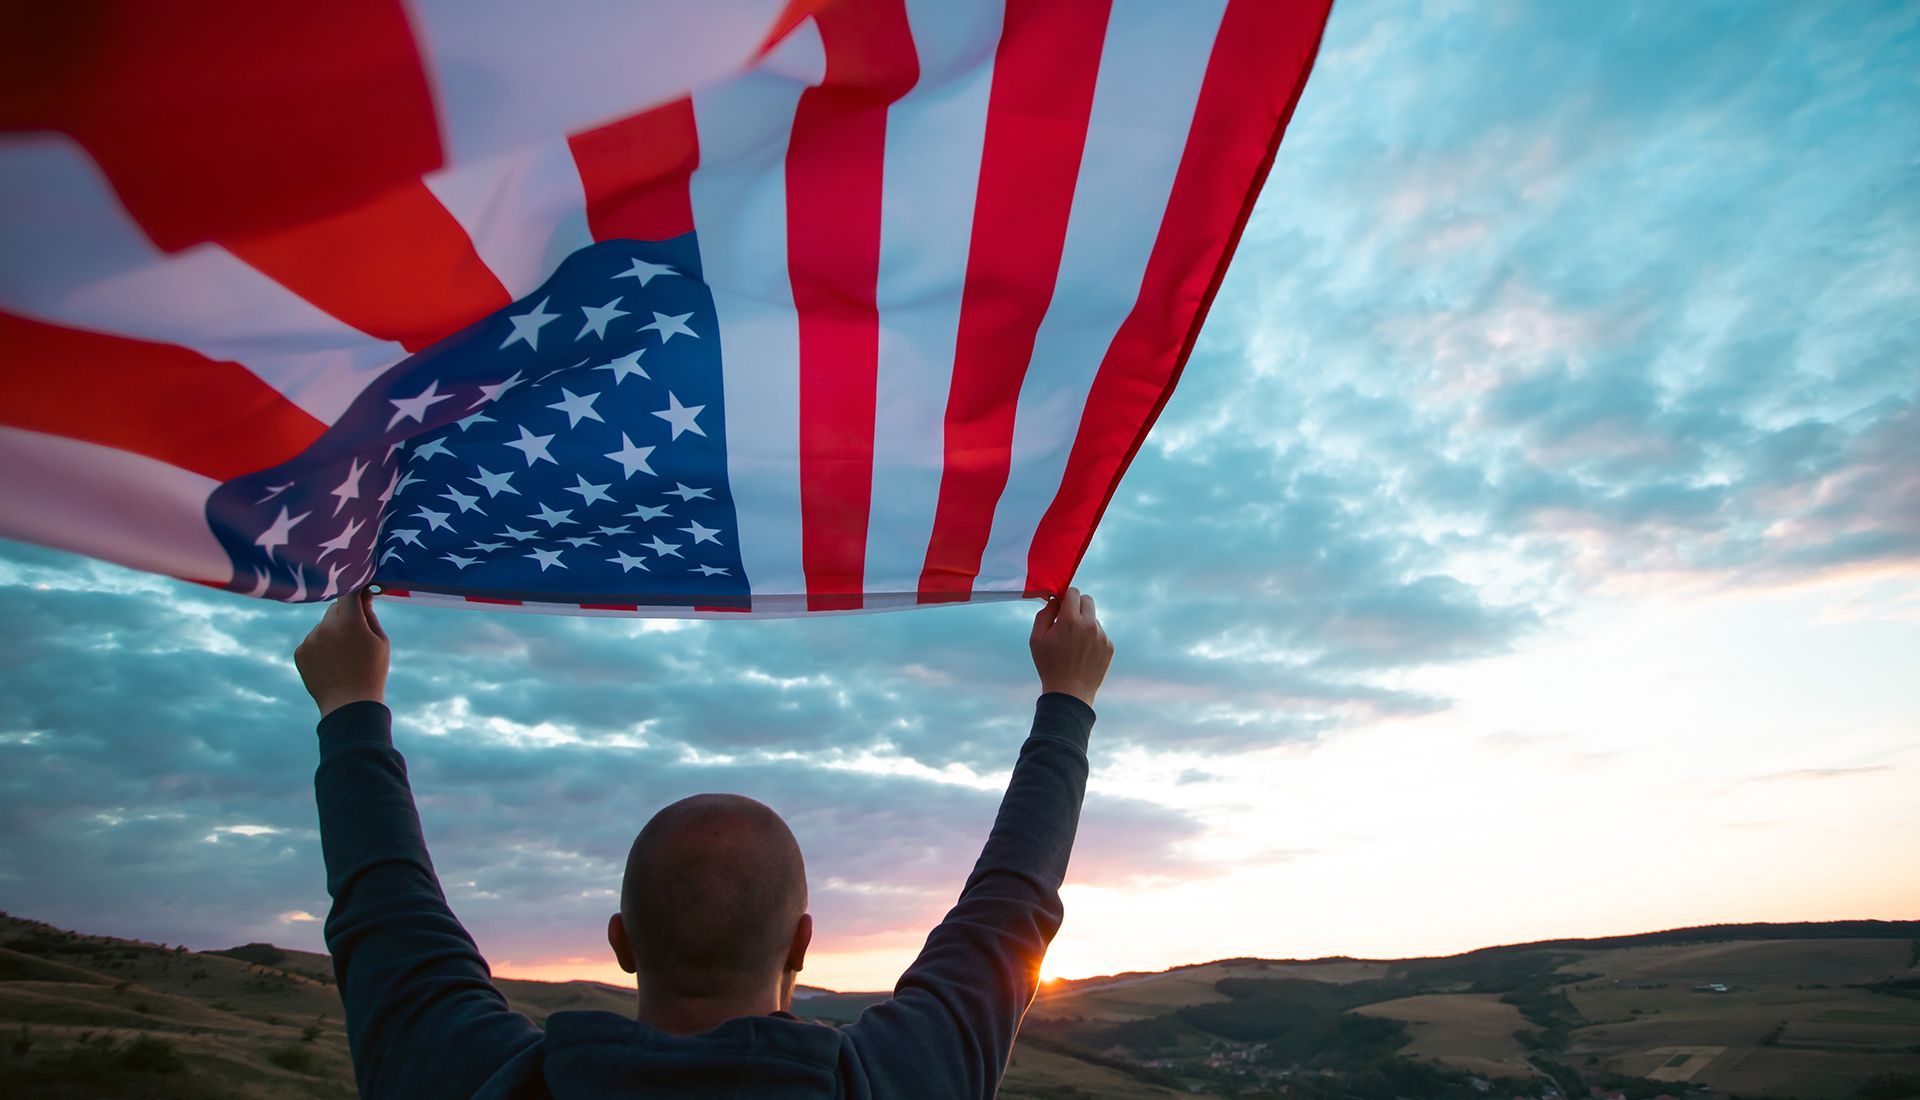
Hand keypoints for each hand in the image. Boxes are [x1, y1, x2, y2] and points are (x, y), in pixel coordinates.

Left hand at [294, 587, 389, 717]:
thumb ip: (370, 614)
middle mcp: (325, 627)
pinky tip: (331, 664)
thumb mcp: (380, 641)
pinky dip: (321, 647)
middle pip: (335, 608)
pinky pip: (312, 641)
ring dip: (332, 633)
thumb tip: (364, 594)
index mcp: (349, 621)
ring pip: (323, 626)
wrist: (349, 705)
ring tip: (343, 657)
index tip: (362, 594)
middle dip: (345, 616)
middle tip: (356, 636)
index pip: (349, 592)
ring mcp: (310, 640)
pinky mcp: (300, 652)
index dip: (356, 591)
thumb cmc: (371, 672)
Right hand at [1029, 586, 1112, 706]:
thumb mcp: (1036, 639)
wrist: (1070, 693)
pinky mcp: (1109, 647)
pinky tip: (1082, 654)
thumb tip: (1054, 600)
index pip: (1073, 592)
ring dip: (1084, 624)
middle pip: (1088, 600)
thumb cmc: (1049, 665)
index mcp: (1070, 620)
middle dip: (1077, 604)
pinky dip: (1092, 638)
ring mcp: (1102, 636)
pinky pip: (1100, 634)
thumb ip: (1045, 614)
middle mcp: (1089, 625)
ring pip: (1093, 619)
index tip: (1061, 605)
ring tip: (1074, 645)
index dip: (1066, 596)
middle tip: (1068, 619)